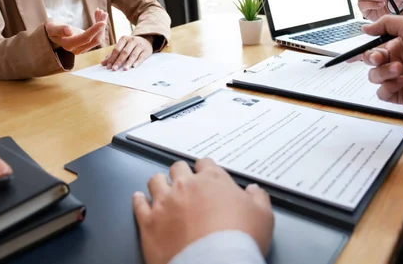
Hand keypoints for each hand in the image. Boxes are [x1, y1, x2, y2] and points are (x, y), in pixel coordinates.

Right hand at [45, 11, 107, 54]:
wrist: (53, 31)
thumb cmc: (52, 27)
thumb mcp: (52, 27)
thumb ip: (59, 30)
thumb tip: (69, 31)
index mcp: (69, 45)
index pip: (85, 38)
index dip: (94, 30)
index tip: (102, 22)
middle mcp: (78, 49)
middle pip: (95, 40)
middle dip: (101, 27)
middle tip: (103, 13)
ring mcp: (83, 47)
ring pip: (98, 38)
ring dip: (102, 25)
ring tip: (101, 12)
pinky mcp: (87, 44)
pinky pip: (97, 36)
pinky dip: (99, 26)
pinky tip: (98, 15)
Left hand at [101, 35, 152, 70]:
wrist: (146, 40)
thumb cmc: (131, 45)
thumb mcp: (122, 47)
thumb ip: (112, 55)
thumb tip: (103, 63)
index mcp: (124, 39)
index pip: (117, 49)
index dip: (112, 58)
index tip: (108, 66)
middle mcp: (132, 40)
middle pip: (124, 52)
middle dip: (119, 61)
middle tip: (114, 69)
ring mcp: (140, 45)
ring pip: (133, 55)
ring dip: (128, 62)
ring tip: (124, 69)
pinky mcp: (146, 50)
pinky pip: (141, 56)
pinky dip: (138, 61)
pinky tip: (134, 66)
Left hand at [133, 159, 273, 263]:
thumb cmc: (238, 240)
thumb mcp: (263, 216)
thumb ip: (258, 197)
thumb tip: (255, 190)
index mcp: (213, 180)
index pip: (205, 163)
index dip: (205, 168)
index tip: (204, 172)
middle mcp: (186, 186)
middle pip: (177, 168)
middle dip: (181, 173)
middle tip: (184, 180)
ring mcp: (164, 203)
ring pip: (155, 181)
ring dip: (159, 183)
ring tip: (162, 186)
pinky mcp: (148, 222)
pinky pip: (139, 204)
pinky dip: (139, 200)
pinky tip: (140, 198)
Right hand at [358, 15, 402, 110]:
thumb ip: (386, 24)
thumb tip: (365, 27)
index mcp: (398, 45)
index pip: (373, 47)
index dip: (364, 50)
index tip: (354, 52)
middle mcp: (396, 61)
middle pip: (370, 62)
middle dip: (371, 59)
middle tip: (380, 58)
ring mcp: (398, 78)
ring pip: (374, 77)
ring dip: (383, 72)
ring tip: (400, 69)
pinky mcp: (401, 94)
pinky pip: (382, 93)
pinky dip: (389, 87)